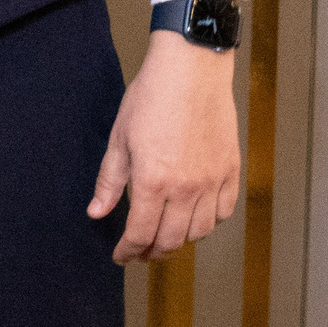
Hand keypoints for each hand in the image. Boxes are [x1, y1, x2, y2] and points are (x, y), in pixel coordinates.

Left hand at [87, 31, 240, 263]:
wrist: (191, 69)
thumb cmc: (151, 98)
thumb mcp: (120, 139)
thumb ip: (110, 182)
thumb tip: (96, 213)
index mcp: (153, 182)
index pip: (140, 234)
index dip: (128, 251)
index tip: (121, 256)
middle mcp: (186, 188)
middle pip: (171, 240)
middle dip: (153, 252)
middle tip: (142, 251)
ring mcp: (212, 180)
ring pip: (200, 231)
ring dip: (181, 240)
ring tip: (166, 235)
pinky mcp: (231, 170)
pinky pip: (224, 211)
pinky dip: (209, 221)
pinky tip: (195, 215)